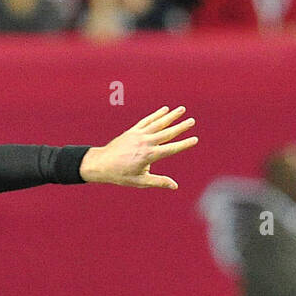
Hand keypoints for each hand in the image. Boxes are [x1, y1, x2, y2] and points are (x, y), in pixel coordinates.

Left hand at [80, 106, 197, 189]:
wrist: (101, 164)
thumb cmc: (120, 175)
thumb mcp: (139, 181)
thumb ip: (158, 182)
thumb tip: (175, 186)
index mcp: (148, 156)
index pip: (170, 149)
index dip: (184, 144)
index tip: (194, 139)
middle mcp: (145, 143)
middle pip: (167, 133)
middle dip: (181, 127)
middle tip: (192, 121)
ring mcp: (138, 135)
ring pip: (158, 123)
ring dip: (171, 116)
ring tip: (182, 109)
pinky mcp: (132, 131)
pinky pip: (147, 121)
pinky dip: (156, 114)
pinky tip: (165, 110)